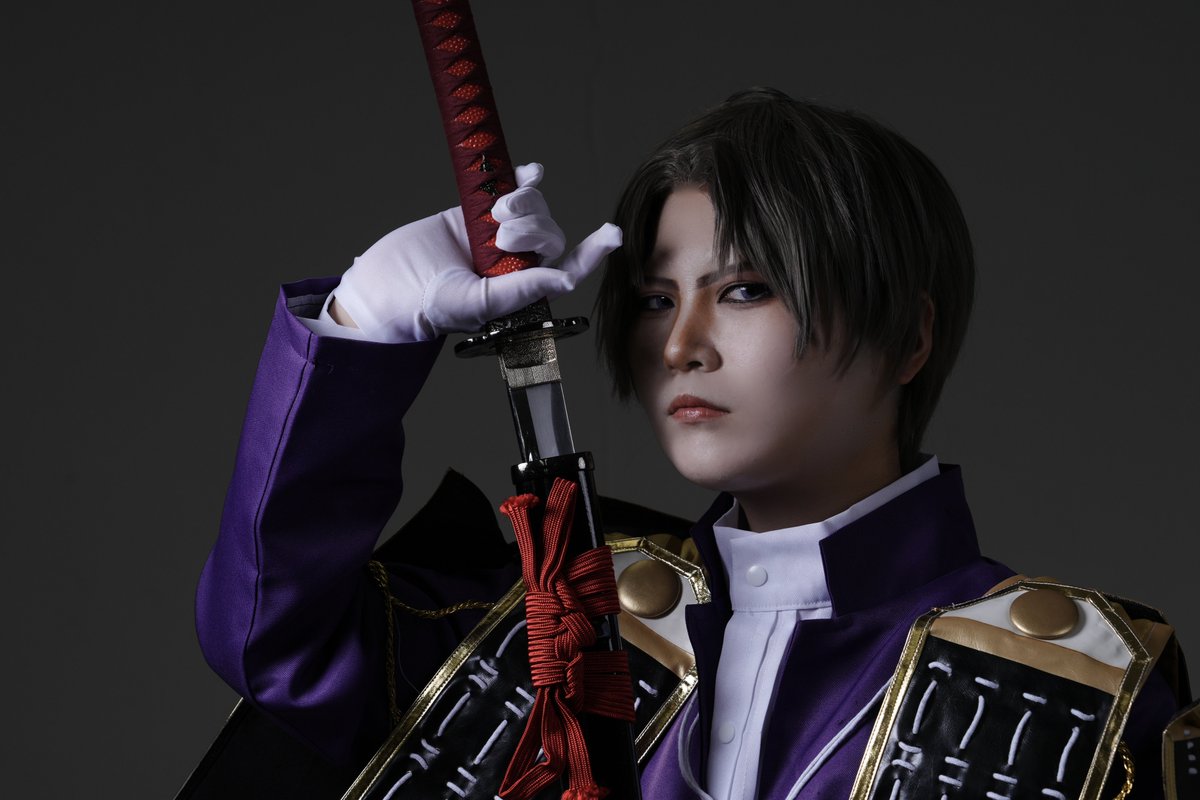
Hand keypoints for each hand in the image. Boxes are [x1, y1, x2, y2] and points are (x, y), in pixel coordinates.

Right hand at [328, 164, 621, 342]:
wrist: (386, 286)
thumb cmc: (428, 307)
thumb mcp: (477, 304)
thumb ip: (520, 290)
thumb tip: (564, 279)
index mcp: (521, 289)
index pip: (565, 269)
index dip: (591, 254)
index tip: (611, 236)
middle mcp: (514, 262)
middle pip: (549, 231)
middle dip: (534, 226)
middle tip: (500, 236)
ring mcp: (495, 234)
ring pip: (533, 207)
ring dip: (523, 203)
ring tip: (493, 215)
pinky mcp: (474, 211)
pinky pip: (510, 189)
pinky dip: (524, 178)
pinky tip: (530, 172)